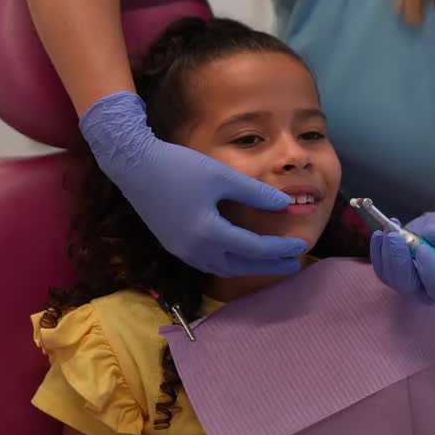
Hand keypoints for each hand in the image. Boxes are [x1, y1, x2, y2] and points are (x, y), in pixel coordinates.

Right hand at [80, 91, 306, 275]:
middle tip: (295, 265)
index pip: (253, 248)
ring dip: (249, 267)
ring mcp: (181, 250)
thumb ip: (255, 193)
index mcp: (208, 232)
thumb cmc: (179, 166)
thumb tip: (285, 204)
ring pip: (222, 268)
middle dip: (269, 266)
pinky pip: (208, 263)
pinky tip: (240, 256)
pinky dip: (229, 263)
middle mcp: (194, 249)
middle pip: (240, 266)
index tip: (301, 245)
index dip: (279, 249)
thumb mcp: (222, 175)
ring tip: (272, 263)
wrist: (133, 165)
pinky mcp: (174, 245)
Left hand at [370, 209, 434, 301]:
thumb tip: (429, 236)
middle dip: (399, 260)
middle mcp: (426, 291)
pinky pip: (381, 270)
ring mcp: (408, 285)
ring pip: (391, 277)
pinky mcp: (394, 276)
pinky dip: (377, 252)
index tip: (423, 248)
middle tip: (395, 236)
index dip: (429, 271)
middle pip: (408, 285)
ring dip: (386, 253)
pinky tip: (379, 235)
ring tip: (389, 229)